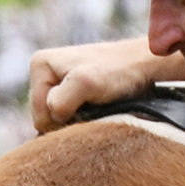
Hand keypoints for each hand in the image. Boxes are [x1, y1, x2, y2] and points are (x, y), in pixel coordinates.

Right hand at [28, 37, 170, 131]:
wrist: (145, 65)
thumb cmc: (118, 72)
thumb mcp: (85, 83)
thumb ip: (60, 102)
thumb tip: (52, 119)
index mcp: (39, 64)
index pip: (39, 115)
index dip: (62, 121)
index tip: (87, 108)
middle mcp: (45, 71)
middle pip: (45, 118)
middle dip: (68, 121)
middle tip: (93, 109)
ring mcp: (59, 82)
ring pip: (58, 120)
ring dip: (77, 121)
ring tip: (97, 108)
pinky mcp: (73, 91)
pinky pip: (69, 116)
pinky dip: (82, 119)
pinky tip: (97, 110)